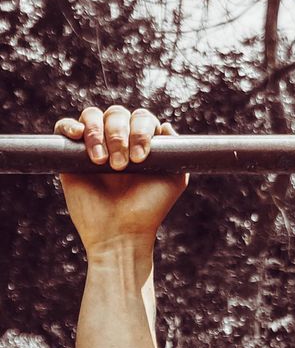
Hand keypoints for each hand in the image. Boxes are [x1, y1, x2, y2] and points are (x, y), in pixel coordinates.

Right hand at [54, 105, 187, 255]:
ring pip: (92, 116)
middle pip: (116, 114)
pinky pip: (64, 126)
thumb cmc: (148, 210)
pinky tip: (78, 136)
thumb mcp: (173, 181)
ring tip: (102, 162)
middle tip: (121, 166)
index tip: (141, 158)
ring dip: (98, 133)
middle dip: (120, 136)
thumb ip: (176, 152)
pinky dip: (69, 126)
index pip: (140, 118)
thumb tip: (165, 125)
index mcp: (141, 142)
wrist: (120, 233)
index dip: (140, 131)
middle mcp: (118, 140)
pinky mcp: (70, 155)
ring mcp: (93, 146)